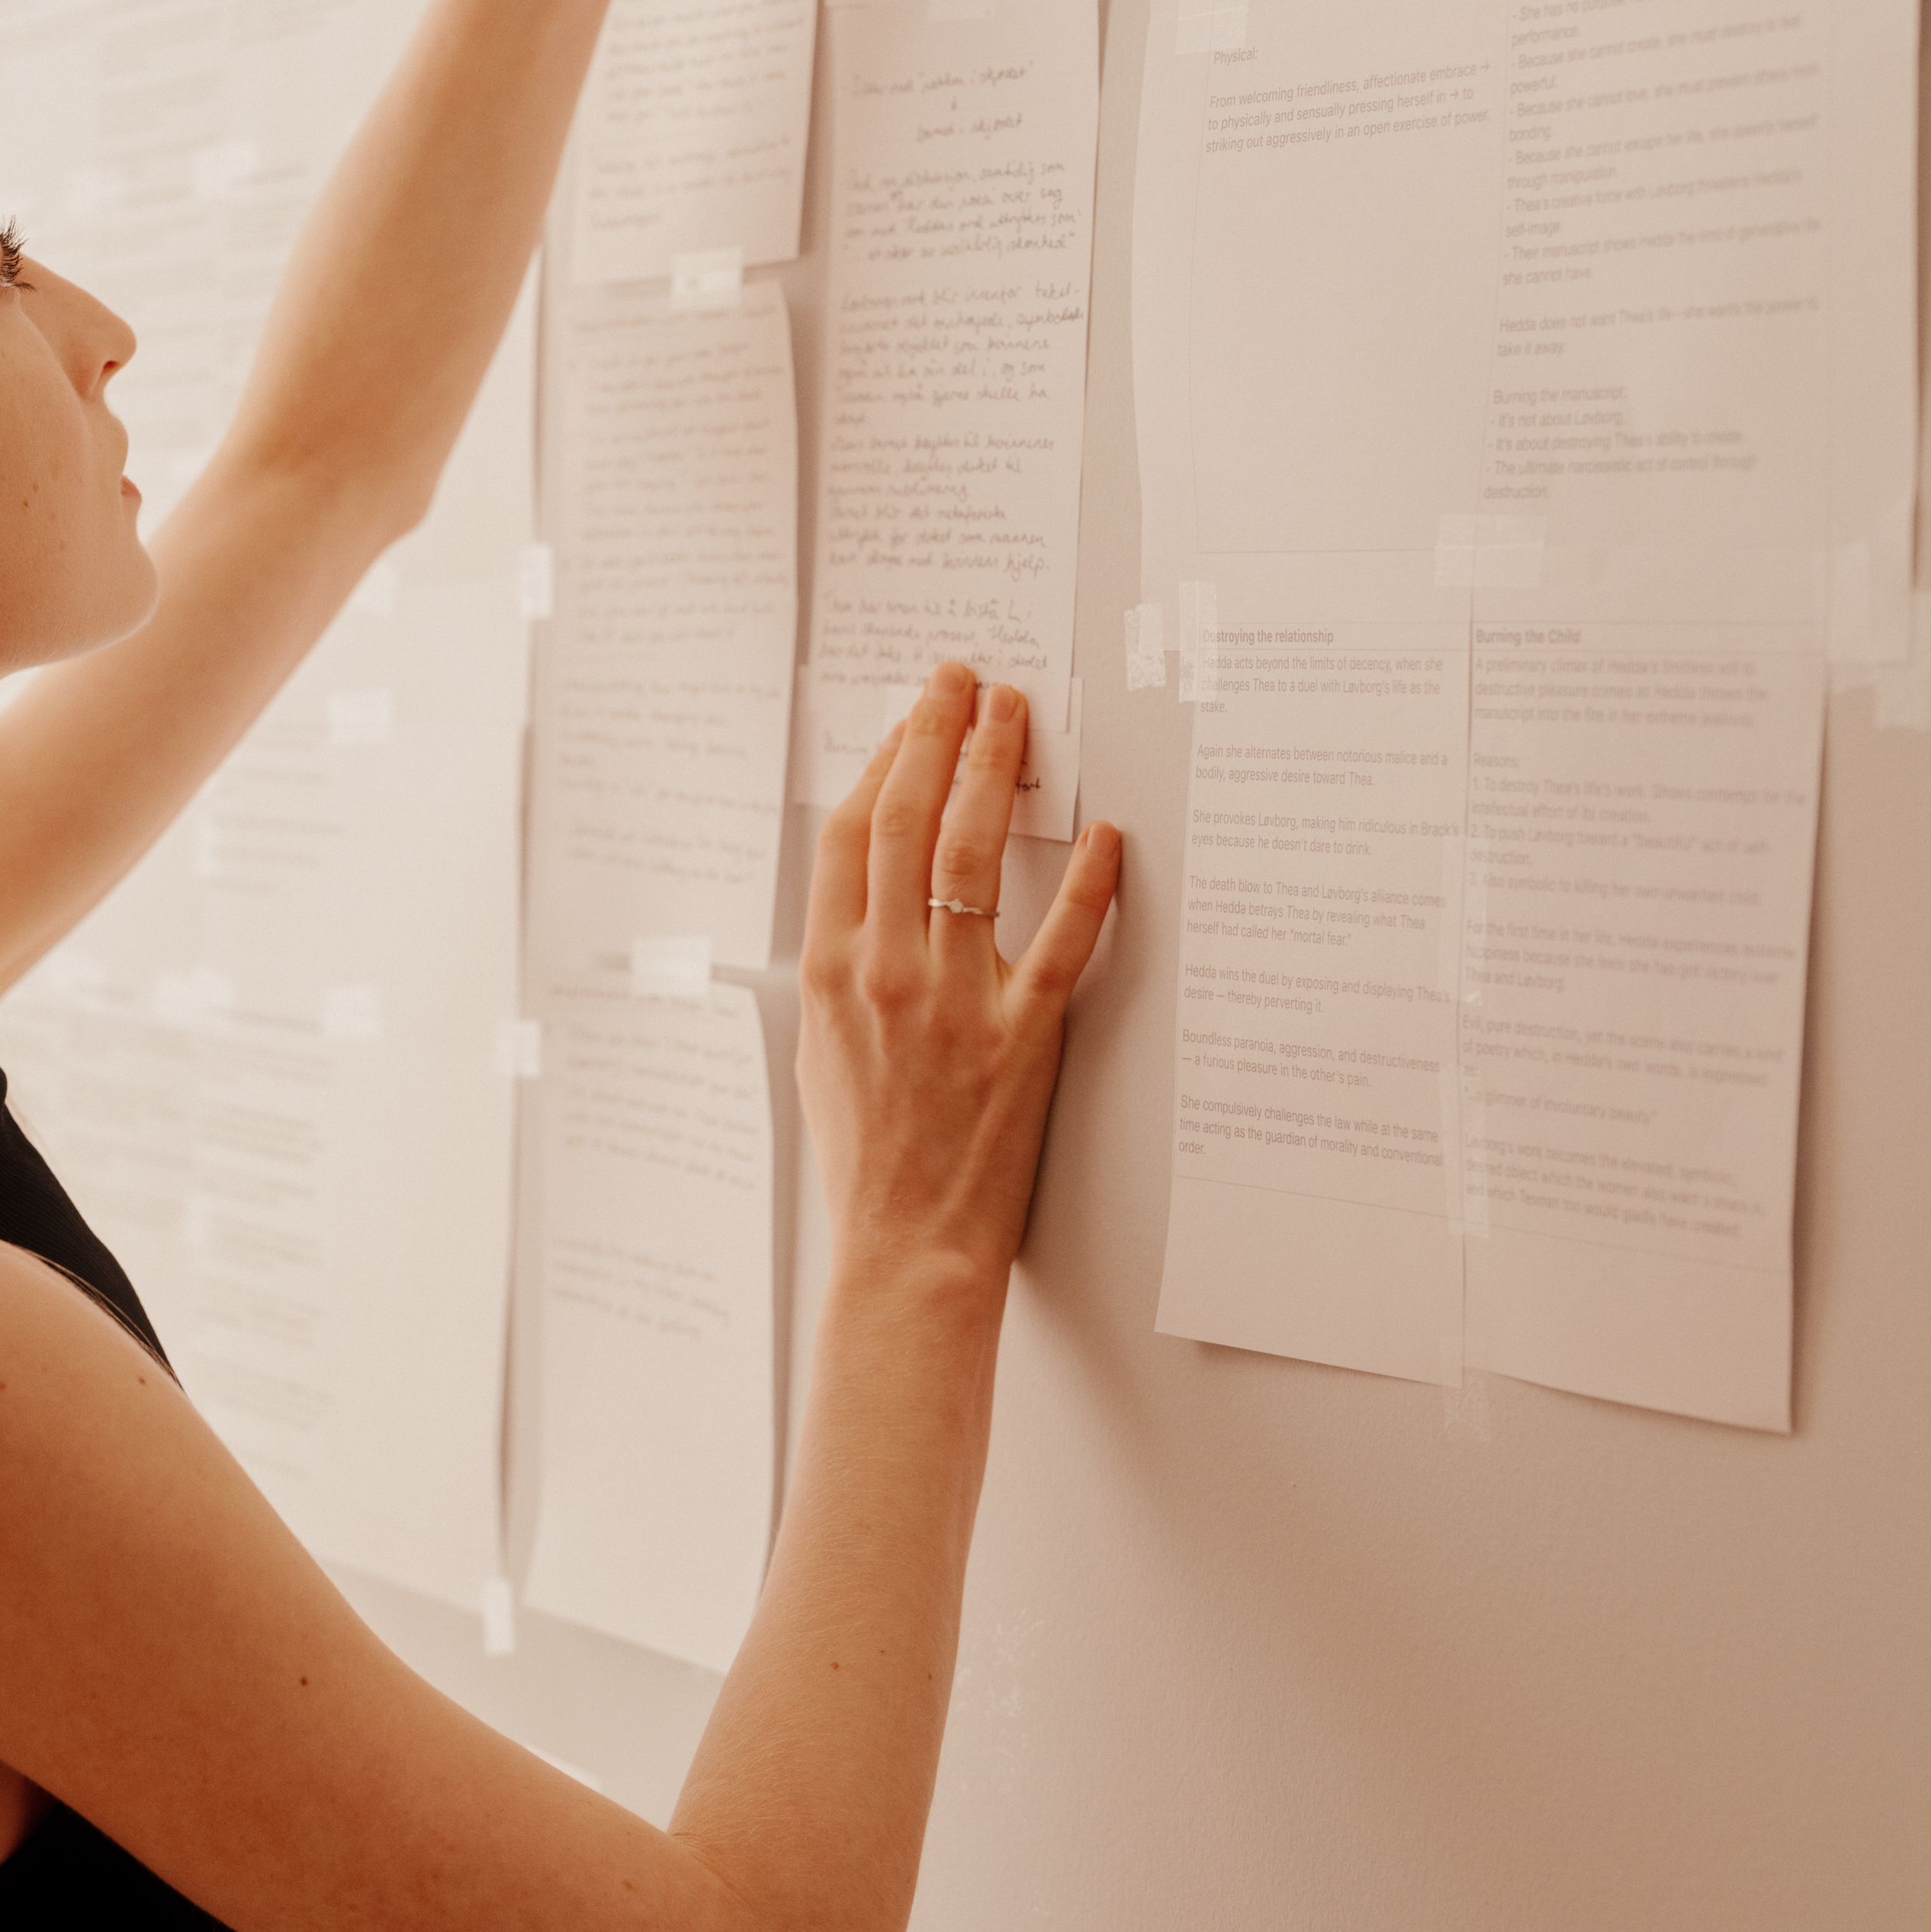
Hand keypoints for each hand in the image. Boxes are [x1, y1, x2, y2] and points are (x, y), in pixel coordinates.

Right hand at [797, 663, 1121, 1285]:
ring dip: (995, 773)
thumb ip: (842, 969)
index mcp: (830, 972)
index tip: (910, 715)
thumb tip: (865, 899)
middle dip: (936, 733)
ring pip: (971, 856)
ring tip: (1016, 719)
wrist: (903, 1250)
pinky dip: (1089, 881)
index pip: (849, 833)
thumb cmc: (863, 1159)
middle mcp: (884, 973)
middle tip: (965, 681)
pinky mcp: (1022, 1038)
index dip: (881, 759)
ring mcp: (953, 1002)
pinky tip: (1109, 836)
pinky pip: (1062, 940)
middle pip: (904, 819)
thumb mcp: (820, 1052)